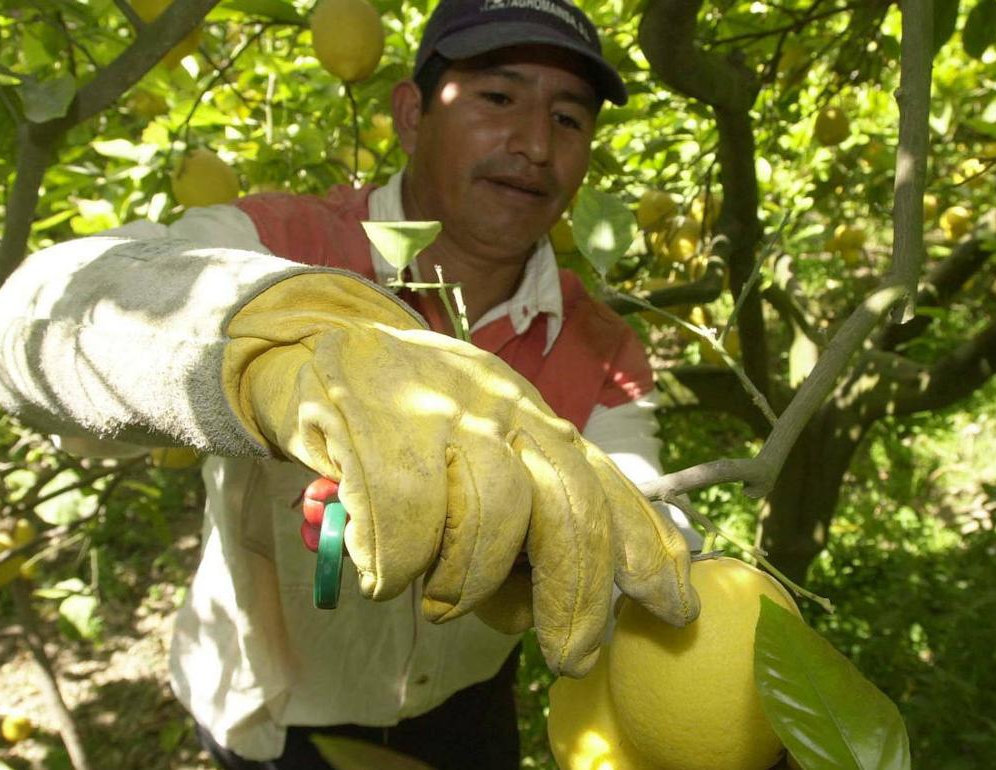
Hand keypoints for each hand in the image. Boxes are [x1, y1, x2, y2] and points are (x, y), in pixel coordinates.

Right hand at [226, 273, 698, 674]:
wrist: (320, 342)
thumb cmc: (410, 418)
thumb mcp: (484, 448)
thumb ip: (522, 517)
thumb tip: (536, 609)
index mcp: (538, 421)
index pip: (608, 487)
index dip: (647, 551)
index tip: (675, 609)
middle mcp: (505, 411)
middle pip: (568, 509)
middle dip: (577, 595)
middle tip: (571, 653)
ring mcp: (445, 413)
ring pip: (493, 518)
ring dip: (467, 582)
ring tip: (439, 596)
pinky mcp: (381, 422)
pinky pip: (411, 521)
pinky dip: (399, 565)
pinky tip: (383, 571)